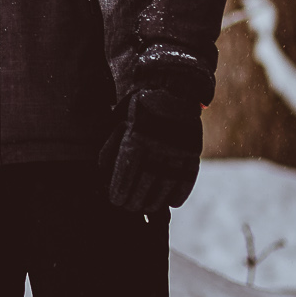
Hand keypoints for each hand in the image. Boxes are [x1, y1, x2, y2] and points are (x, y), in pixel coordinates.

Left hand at [100, 89, 201, 214]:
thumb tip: (103, 170)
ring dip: (156, 201)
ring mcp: (177, 149)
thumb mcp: (120, 122)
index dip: (121, 190)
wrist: (171, 88)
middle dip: (136, 200)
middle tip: (130, 208)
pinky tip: (172, 203)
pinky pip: (187, 178)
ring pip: (165, 184)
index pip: (126, 173)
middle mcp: (156, 145)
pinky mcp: (192, 151)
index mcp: (136, 137)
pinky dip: (180, 193)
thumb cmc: (140, 107)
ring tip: (147, 208)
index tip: (116, 200)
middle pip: (145, 183)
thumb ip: (112, 146)